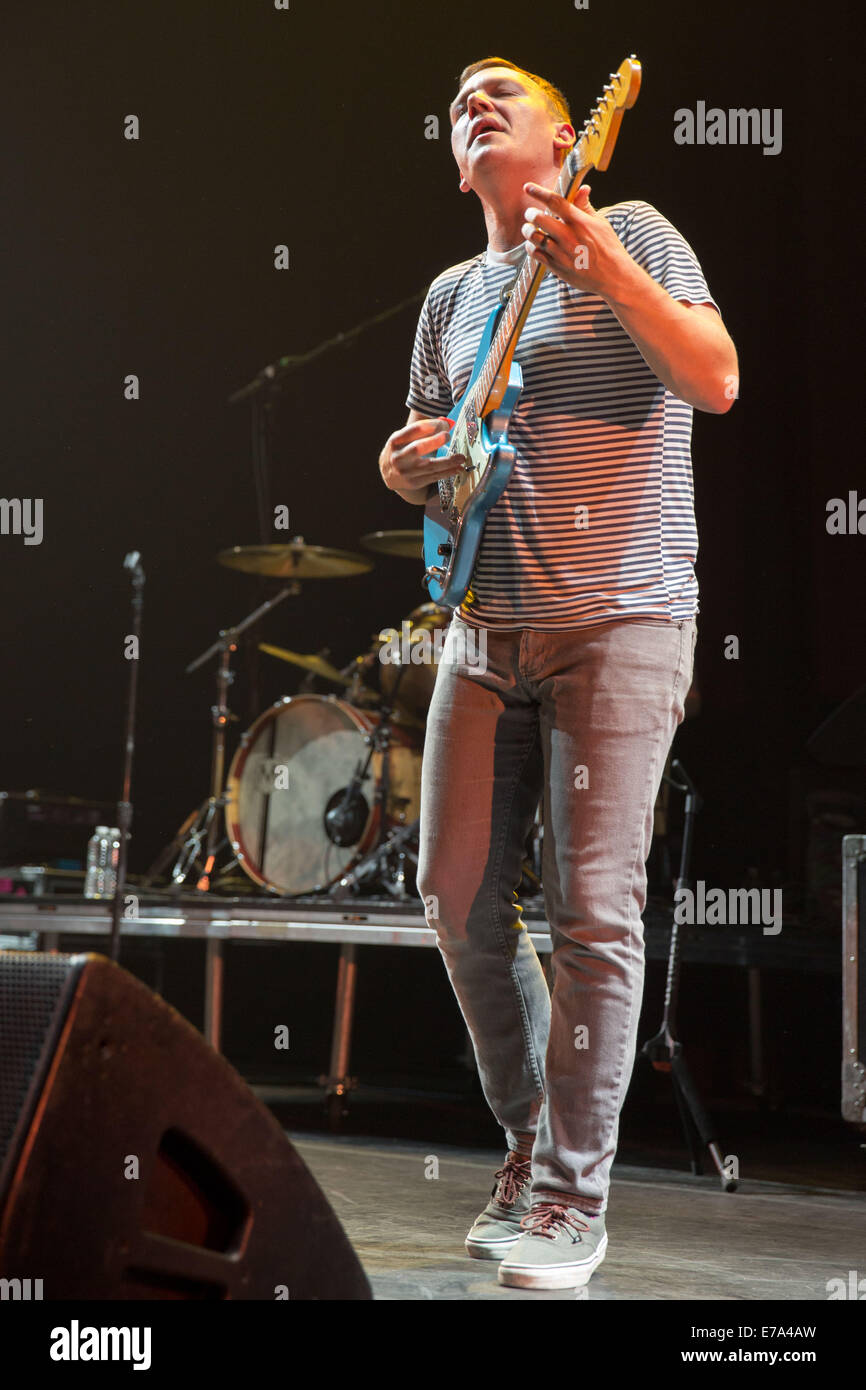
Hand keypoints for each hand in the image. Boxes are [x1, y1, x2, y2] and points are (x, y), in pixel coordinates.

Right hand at [380, 417, 466, 493]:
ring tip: (461, 457)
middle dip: (435, 441)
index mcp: (395, 442)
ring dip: (448, 462)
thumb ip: (422, 431)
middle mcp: (398, 457)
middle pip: (418, 448)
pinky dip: (447, 473)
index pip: (414, 430)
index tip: (444, 424)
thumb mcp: (403, 438)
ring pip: (430, 466)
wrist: (388, 474)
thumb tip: (447, 423)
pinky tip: (457, 468)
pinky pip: (434, 477)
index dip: (431, 425)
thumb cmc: (400, 451)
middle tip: (448, 436)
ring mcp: (406, 472)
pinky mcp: (414, 482)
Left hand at [520, 181, 634, 301]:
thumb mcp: (600, 223)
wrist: (613, 277)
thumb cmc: (609, 248)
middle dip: (530, 213)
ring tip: (529, 229)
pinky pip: (535, 254)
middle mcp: (568, 237)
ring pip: (534, 237)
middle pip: (539, 219)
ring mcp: (561, 253)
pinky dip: (531, 247)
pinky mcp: (557, 268)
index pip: (555, 202)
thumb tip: (582, 188)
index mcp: (579, 222)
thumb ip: (585, 206)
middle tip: (530, 214)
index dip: (538, 192)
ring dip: (528, 231)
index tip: (528, 187)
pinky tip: (535, 244)